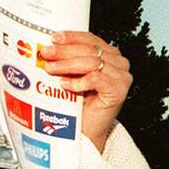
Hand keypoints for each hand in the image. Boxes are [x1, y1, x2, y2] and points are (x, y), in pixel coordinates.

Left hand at [38, 30, 131, 149]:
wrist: (87, 130)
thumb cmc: (80, 104)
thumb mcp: (73, 75)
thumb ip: (69, 59)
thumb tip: (48, 47)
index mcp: (110, 55)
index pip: (90, 39)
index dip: (71, 37)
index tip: (53, 38)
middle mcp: (119, 63)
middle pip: (90, 50)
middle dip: (65, 51)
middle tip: (46, 54)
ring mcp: (122, 76)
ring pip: (92, 62)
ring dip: (67, 65)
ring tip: (50, 69)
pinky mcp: (119, 90)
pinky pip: (96, 79)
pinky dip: (78, 81)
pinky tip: (65, 85)